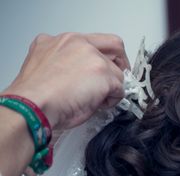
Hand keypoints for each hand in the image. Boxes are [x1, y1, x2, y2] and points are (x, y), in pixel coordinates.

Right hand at [2, 33, 129, 129]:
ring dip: (111, 88)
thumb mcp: (47, 67)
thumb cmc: (36, 95)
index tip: (105, 68)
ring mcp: (92, 56)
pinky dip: (112, 100)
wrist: (33, 104)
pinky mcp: (103, 72)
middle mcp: (77, 42)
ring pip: (117, 72)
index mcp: (62, 41)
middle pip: (114, 46)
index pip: (94, 41)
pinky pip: (120, 89)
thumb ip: (68, 63)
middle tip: (115, 82)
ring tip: (94, 100)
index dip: (104, 56)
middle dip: (120, 64)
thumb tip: (83, 77)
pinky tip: (96, 105)